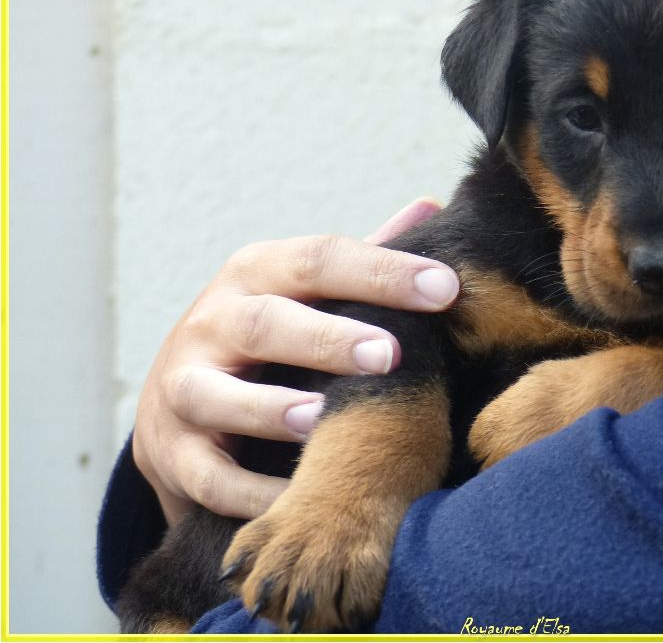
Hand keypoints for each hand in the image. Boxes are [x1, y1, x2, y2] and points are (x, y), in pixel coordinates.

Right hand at [132, 198, 458, 525]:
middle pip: (264, 322)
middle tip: (389, 354)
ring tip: (323, 419)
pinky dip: (250, 492)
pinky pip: (210, 477)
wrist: (177, 400)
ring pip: (216, 395)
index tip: (446, 288)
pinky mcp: (172, 453)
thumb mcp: (306, 289)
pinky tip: (296, 498)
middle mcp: (212, 322)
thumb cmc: (270, 337)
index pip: (320, 259)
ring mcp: (183, 388)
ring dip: (270, 409)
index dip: (383, 271)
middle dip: (326, 338)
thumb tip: (429, 206)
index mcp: (256, 273)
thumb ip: (364, 257)